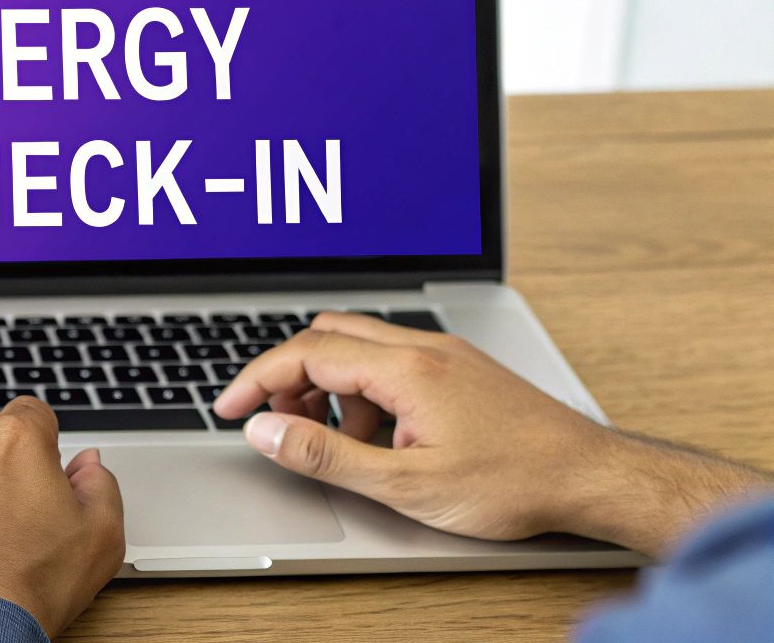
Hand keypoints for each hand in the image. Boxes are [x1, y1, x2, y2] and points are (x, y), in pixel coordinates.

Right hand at [213, 312, 769, 556]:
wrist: (592, 478)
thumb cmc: (514, 482)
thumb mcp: (405, 485)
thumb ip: (325, 456)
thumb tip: (266, 432)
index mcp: (405, 368)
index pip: (305, 352)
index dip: (256, 380)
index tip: (228, 408)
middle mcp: (424, 348)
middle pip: (327, 335)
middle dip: (290, 376)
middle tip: (279, 422)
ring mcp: (446, 354)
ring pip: (361, 350)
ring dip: (332, 390)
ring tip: (343, 446)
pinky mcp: (461, 369)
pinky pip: (394, 365)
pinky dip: (368, 395)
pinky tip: (385, 442)